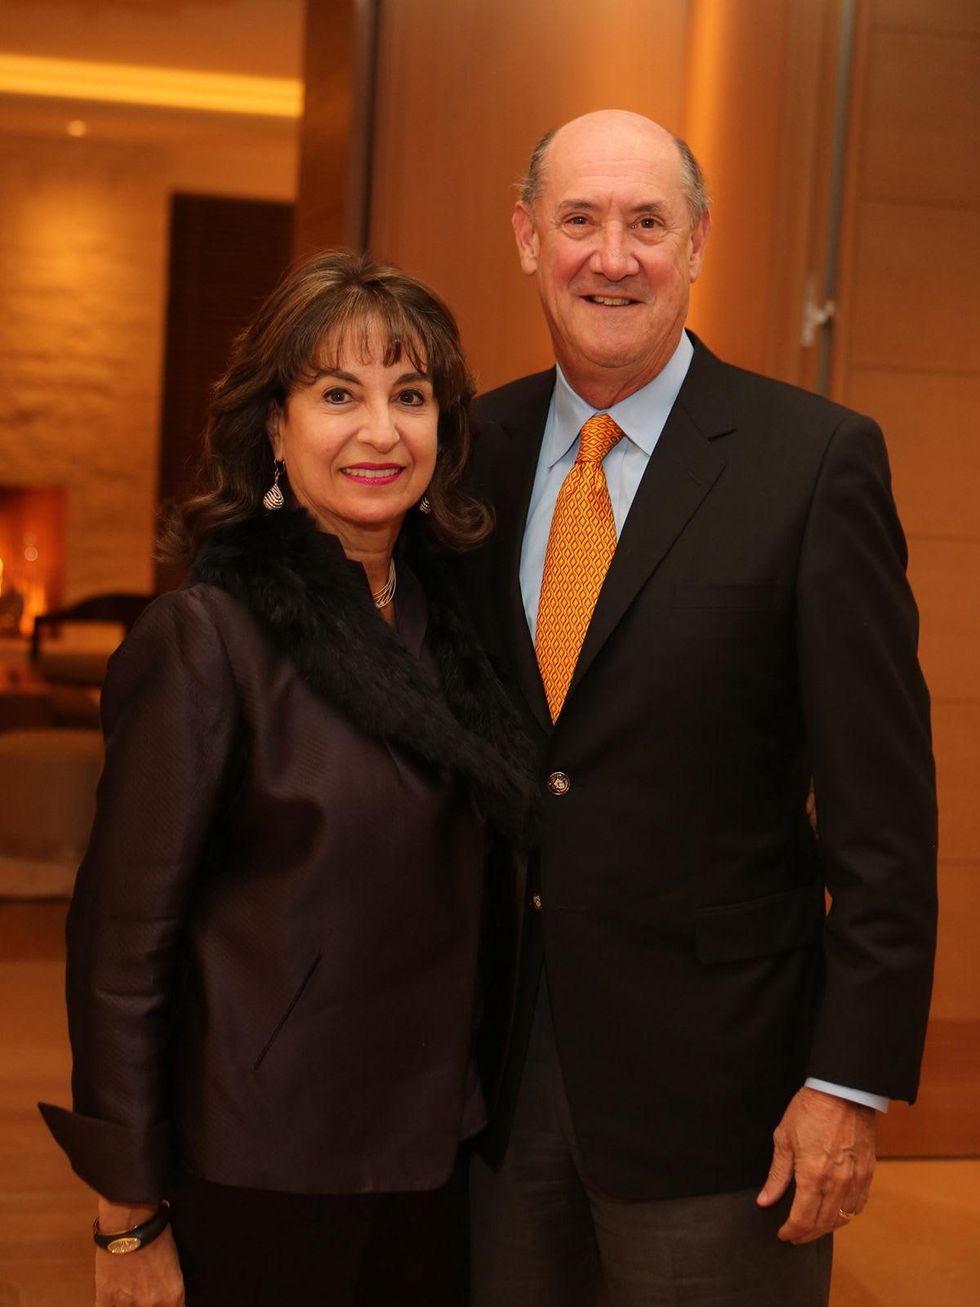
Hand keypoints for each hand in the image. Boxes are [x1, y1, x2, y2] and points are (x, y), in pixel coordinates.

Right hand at [94, 1202, 183, 1306]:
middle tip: (144, 1292)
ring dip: (130, 1305)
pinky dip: (111, 1306)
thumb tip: (166, 1293)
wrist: (132, 1220)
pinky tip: (115, 1299)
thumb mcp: (174, 1261)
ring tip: (129, 1292)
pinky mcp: (106, 1297)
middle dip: (147, 1304)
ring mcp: (127, 1304)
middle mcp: (151, 1304)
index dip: (166, 1305)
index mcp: (172, 1295)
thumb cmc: (157, 1232)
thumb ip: (169, 1285)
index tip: (162, 1301)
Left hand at [756, 1086, 875, 1242]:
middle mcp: (837, 1183)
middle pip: (823, 1224)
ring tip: (813, 1227)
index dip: (792, 1231)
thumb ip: (777, 1175)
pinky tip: (836, 1212)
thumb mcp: (784, 1139)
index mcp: (813, 1176)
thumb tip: (765, 1200)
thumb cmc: (810, 1109)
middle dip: (807, 1234)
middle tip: (795, 1236)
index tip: (784, 1235)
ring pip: (843, 1218)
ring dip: (827, 1227)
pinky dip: (846, 1215)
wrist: (843, 1091)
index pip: (802, 1218)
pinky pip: (859, 1204)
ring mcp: (856, 1179)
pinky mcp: (868, 1172)